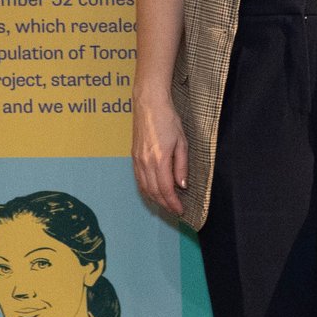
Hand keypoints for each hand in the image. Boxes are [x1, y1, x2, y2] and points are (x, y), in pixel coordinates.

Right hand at [131, 90, 188, 218]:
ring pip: (144, 187)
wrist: (149, 105)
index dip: (173, 203)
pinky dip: (146, 189)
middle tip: (175, 211)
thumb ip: (182, 166)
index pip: (166, 189)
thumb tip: (182, 186)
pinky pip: (138, 179)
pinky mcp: (133, 156)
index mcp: (159, 160)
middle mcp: (145, 163)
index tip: (181, 211)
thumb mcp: (182, 143)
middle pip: (154, 191)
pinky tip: (153, 193)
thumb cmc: (169, 121)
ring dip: (155, 199)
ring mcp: (137, 160)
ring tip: (166, 205)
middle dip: (165, 204)